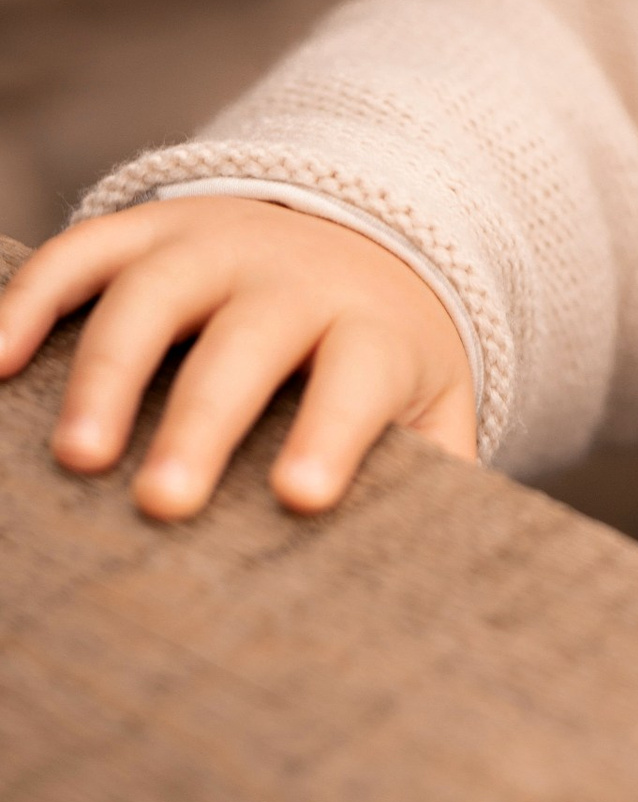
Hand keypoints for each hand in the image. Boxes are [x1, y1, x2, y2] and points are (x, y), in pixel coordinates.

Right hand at [0, 199, 476, 520]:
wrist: (363, 233)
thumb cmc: (381, 360)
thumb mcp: (428, 405)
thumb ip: (431, 473)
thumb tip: (433, 573)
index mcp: (368, 326)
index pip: (356, 375)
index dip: (331, 430)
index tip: (301, 497)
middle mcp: (290, 275)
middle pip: (247, 339)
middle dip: (203, 419)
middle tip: (163, 502)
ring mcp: (213, 243)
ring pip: (154, 292)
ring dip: (109, 370)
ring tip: (76, 458)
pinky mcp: (147, 229)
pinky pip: (81, 252)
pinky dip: (30, 300)